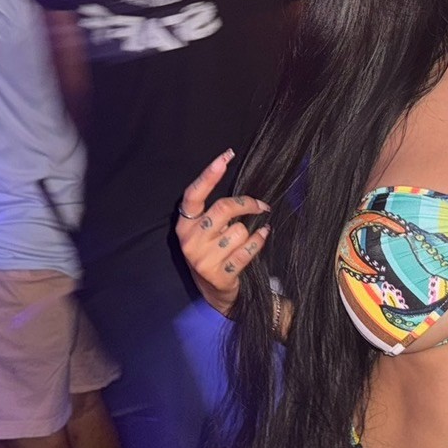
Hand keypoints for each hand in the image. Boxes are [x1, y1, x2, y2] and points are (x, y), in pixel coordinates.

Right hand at [175, 150, 270, 316]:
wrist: (214, 291)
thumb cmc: (213, 251)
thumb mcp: (206, 230)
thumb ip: (216, 210)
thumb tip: (243, 190)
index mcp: (184, 224)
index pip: (194, 194)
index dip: (210, 174)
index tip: (226, 155)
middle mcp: (190, 240)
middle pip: (224, 208)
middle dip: (248, 204)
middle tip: (261, 205)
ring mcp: (203, 259)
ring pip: (239, 230)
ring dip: (250, 231)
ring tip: (248, 236)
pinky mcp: (219, 274)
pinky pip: (248, 249)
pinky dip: (259, 240)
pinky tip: (262, 237)